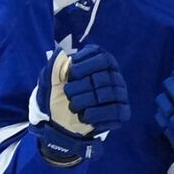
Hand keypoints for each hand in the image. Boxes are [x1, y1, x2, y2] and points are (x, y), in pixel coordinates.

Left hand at [35, 43, 127, 164]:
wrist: (60, 120)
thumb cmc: (58, 95)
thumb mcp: (51, 79)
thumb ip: (55, 65)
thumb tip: (61, 53)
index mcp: (101, 63)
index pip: (103, 59)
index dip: (86, 66)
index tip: (71, 74)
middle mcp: (114, 77)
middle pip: (104, 78)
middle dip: (81, 87)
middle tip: (68, 93)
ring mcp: (120, 95)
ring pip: (109, 95)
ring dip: (86, 101)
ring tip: (73, 106)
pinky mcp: (122, 112)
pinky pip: (116, 111)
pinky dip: (96, 115)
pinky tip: (84, 116)